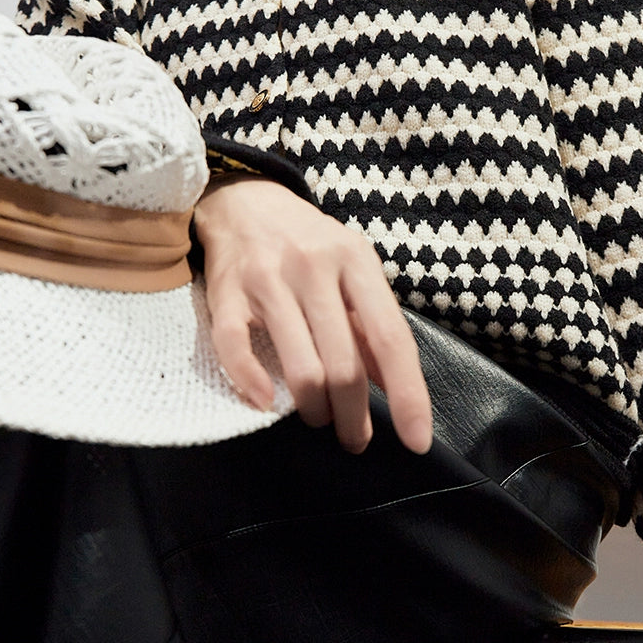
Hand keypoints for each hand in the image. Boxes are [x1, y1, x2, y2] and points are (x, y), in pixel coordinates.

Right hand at [193, 175, 432, 454]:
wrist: (244, 201)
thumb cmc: (308, 246)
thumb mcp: (352, 273)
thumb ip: (372, 327)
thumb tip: (395, 388)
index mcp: (355, 262)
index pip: (392, 339)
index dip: (408, 395)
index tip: (415, 440)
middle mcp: (314, 268)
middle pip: (344, 365)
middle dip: (353, 416)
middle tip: (355, 439)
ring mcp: (267, 280)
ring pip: (300, 367)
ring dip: (313, 409)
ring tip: (317, 419)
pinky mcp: (226, 293)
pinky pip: (236, 349)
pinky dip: (252, 384)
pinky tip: (266, 403)